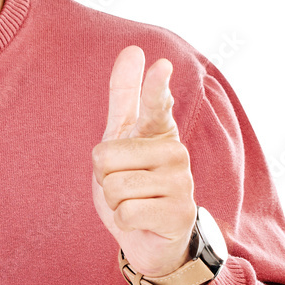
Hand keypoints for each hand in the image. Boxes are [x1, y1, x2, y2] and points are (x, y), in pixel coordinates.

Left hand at [91, 46, 196, 277]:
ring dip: (113, 200)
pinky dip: (123, 221)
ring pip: (114, 185)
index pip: (156, 103)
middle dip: (103, 176)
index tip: (160, 65)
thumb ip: (126, 94)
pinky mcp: (179, 214)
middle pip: (105, 156)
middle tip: (124, 185)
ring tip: (134, 202)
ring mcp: (182, 183)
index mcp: (160, 131)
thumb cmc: (134, 181)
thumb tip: (133, 49)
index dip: (155, 86)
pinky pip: (125, 212)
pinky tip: (141, 221)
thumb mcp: (123, 136)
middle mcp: (175, 152)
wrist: (151, 236)